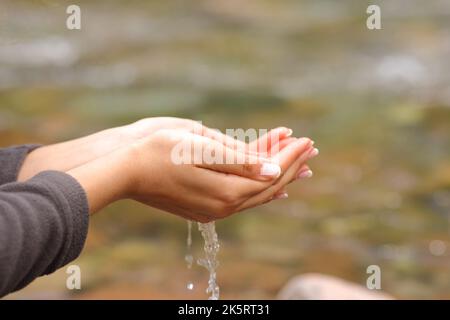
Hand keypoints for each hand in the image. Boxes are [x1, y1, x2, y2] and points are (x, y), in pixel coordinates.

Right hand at [67, 129, 314, 221]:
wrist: (123, 168)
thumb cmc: (158, 150)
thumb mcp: (201, 148)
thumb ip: (239, 162)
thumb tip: (272, 172)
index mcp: (226, 191)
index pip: (269, 173)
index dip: (290, 156)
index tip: (307, 140)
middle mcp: (223, 205)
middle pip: (266, 185)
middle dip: (289, 165)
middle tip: (310, 148)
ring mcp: (212, 207)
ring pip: (255, 191)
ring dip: (276, 175)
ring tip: (298, 162)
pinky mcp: (202, 204)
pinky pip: (240, 195)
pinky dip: (258, 184)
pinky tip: (270, 182)